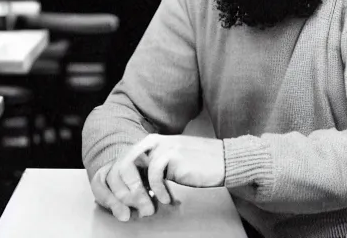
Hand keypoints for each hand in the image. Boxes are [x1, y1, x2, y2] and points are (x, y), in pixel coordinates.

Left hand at [90, 134, 224, 221]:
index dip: (122, 180)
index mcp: (153, 141)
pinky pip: (154, 174)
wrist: (224, 160)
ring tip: (151, 205)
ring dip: (141, 192)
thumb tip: (136, 184)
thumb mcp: (172, 162)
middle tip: (131, 203)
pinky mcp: (174, 155)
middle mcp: (156, 141)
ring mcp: (165, 146)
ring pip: (138, 168)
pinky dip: (157, 190)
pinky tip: (166, 198)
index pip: (126, 158)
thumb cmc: (199, 164)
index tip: (128, 199)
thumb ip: (155, 166)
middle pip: (126, 160)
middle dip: (124, 185)